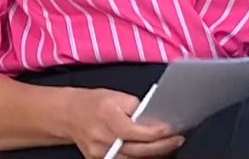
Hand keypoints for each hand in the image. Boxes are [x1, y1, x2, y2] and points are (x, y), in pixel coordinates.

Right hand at [65, 87, 184, 157]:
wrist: (70, 114)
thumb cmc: (94, 102)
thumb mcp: (116, 96)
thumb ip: (136, 108)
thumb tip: (155, 117)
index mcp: (108, 116)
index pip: (137, 132)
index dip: (157, 132)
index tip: (171, 130)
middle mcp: (103, 137)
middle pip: (138, 149)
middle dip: (162, 146)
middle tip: (177, 140)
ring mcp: (100, 153)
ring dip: (152, 154)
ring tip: (167, 146)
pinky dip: (138, 158)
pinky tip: (149, 152)